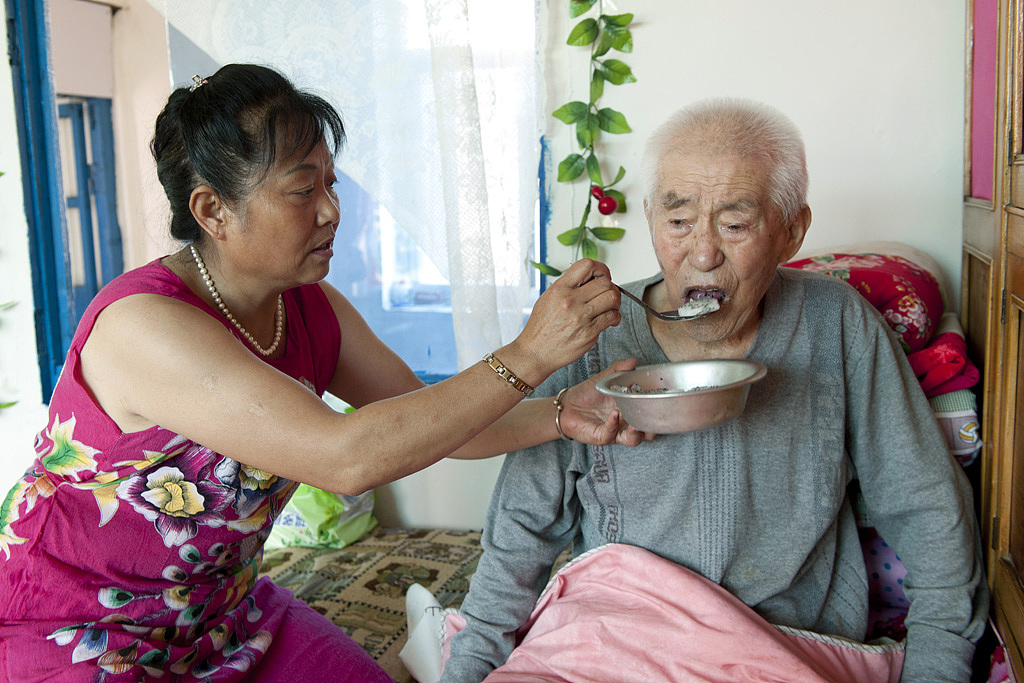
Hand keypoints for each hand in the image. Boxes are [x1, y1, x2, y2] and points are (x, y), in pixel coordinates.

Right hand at [512, 259, 621, 379]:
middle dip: (611, 286)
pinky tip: (610, 319)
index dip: (600, 268)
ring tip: (610, 306)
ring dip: (615, 301)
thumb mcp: (548, 298)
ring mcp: (581, 316)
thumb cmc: (540, 328)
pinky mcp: (589, 332)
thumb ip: (568, 287)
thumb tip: (589, 280)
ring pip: (612, 297)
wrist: (535, 352)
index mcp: (560, 289)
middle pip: (604, 282)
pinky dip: (615, 316)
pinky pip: (612, 317)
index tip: (602, 275)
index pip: (586, 265)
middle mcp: (570, 300)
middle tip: (608, 293)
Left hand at [558, 358, 653, 446]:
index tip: (662, 401)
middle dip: (652, 428)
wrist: (567, 404)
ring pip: (633, 439)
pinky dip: (614, 423)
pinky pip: (611, 433)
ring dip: (637, 432)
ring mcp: (615, 431)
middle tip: (653, 417)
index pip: (649, 415)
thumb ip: (619, 370)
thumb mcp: (605, 379)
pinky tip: (614, 412)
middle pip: (647, 432)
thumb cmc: (587, 394)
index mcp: (630, 410)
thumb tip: (633, 361)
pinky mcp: (601, 436)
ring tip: (636, 422)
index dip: (658, 412)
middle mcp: (625, 423)